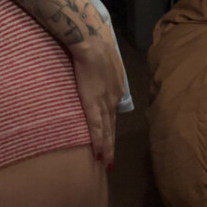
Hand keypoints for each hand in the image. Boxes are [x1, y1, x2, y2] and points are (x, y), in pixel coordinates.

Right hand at [70, 32, 124, 168]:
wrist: (90, 44)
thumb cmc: (95, 45)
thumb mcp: (106, 59)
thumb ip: (105, 71)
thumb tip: (99, 75)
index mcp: (116, 88)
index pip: (113, 112)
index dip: (111, 126)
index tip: (110, 138)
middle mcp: (113, 99)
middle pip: (112, 125)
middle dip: (111, 143)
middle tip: (110, 161)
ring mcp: (105, 103)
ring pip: (107, 130)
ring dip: (107, 148)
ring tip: (106, 163)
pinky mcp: (93, 105)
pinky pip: (97, 128)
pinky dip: (99, 142)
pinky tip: (98, 154)